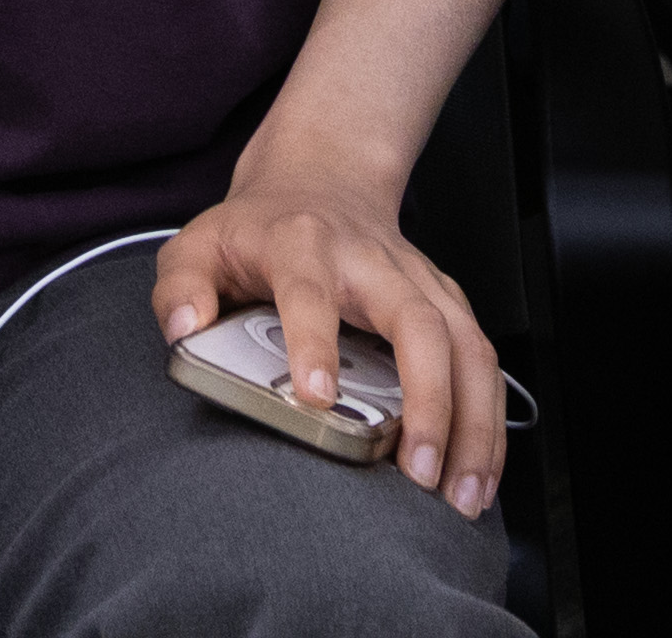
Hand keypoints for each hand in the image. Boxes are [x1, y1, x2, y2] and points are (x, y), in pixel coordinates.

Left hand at [157, 159, 504, 521]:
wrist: (321, 178)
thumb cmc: (260, 229)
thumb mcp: (199, 243)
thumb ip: (180, 285)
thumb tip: (186, 328)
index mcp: (302, 244)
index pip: (310, 289)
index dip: (314, 340)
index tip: (318, 396)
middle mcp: (372, 260)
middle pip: (418, 323)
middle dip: (427, 400)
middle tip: (416, 471)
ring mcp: (418, 279)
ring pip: (467, 345)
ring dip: (473, 422)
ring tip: (460, 492)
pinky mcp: (446, 301)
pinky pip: (482, 361)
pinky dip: (490, 419)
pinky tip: (480, 470)